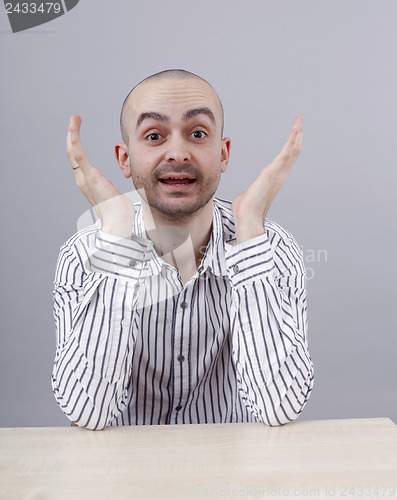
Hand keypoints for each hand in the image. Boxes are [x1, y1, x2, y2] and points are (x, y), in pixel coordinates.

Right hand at [66, 115, 134, 237]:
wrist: (119, 220)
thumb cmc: (121, 212)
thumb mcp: (117, 197)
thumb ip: (117, 191)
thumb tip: (127, 192)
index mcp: (89, 184)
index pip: (79, 162)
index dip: (77, 147)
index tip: (77, 135)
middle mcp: (82, 180)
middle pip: (72, 154)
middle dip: (72, 137)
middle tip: (74, 122)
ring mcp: (84, 177)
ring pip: (72, 151)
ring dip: (72, 133)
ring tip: (74, 119)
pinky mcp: (89, 174)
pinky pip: (77, 153)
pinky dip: (74, 138)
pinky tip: (74, 126)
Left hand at [232, 116, 302, 243]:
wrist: (247, 217)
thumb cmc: (245, 210)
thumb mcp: (249, 195)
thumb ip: (251, 191)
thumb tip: (246, 195)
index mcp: (274, 178)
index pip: (286, 158)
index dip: (291, 145)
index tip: (294, 133)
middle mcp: (279, 175)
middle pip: (293, 152)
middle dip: (297, 135)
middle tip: (300, 121)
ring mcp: (278, 173)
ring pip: (292, 150)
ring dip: (296, 134)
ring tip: (299, 120)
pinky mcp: (273, 172)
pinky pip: (286, 154)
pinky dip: (292, 141)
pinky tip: (296, 130)